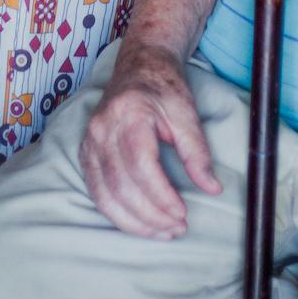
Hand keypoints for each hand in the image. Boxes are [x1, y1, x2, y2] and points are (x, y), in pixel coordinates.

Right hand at [79, 44, 221, 238]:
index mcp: (129, 113)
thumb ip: (197, 152)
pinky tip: (139, 223)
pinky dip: (117, 214)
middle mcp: (102, 129)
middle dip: (151, 216)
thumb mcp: (186, 113)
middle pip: (122, 186)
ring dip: (134, 223)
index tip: (182, 214)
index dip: (161, 196)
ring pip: (106, 196)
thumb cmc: (164, 88)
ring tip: (162, 232)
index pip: (142, 166)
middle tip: (176, 228)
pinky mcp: (85, 153)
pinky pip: (97, 193)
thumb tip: (212, 187)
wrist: (139, 65)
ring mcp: (90, 142)